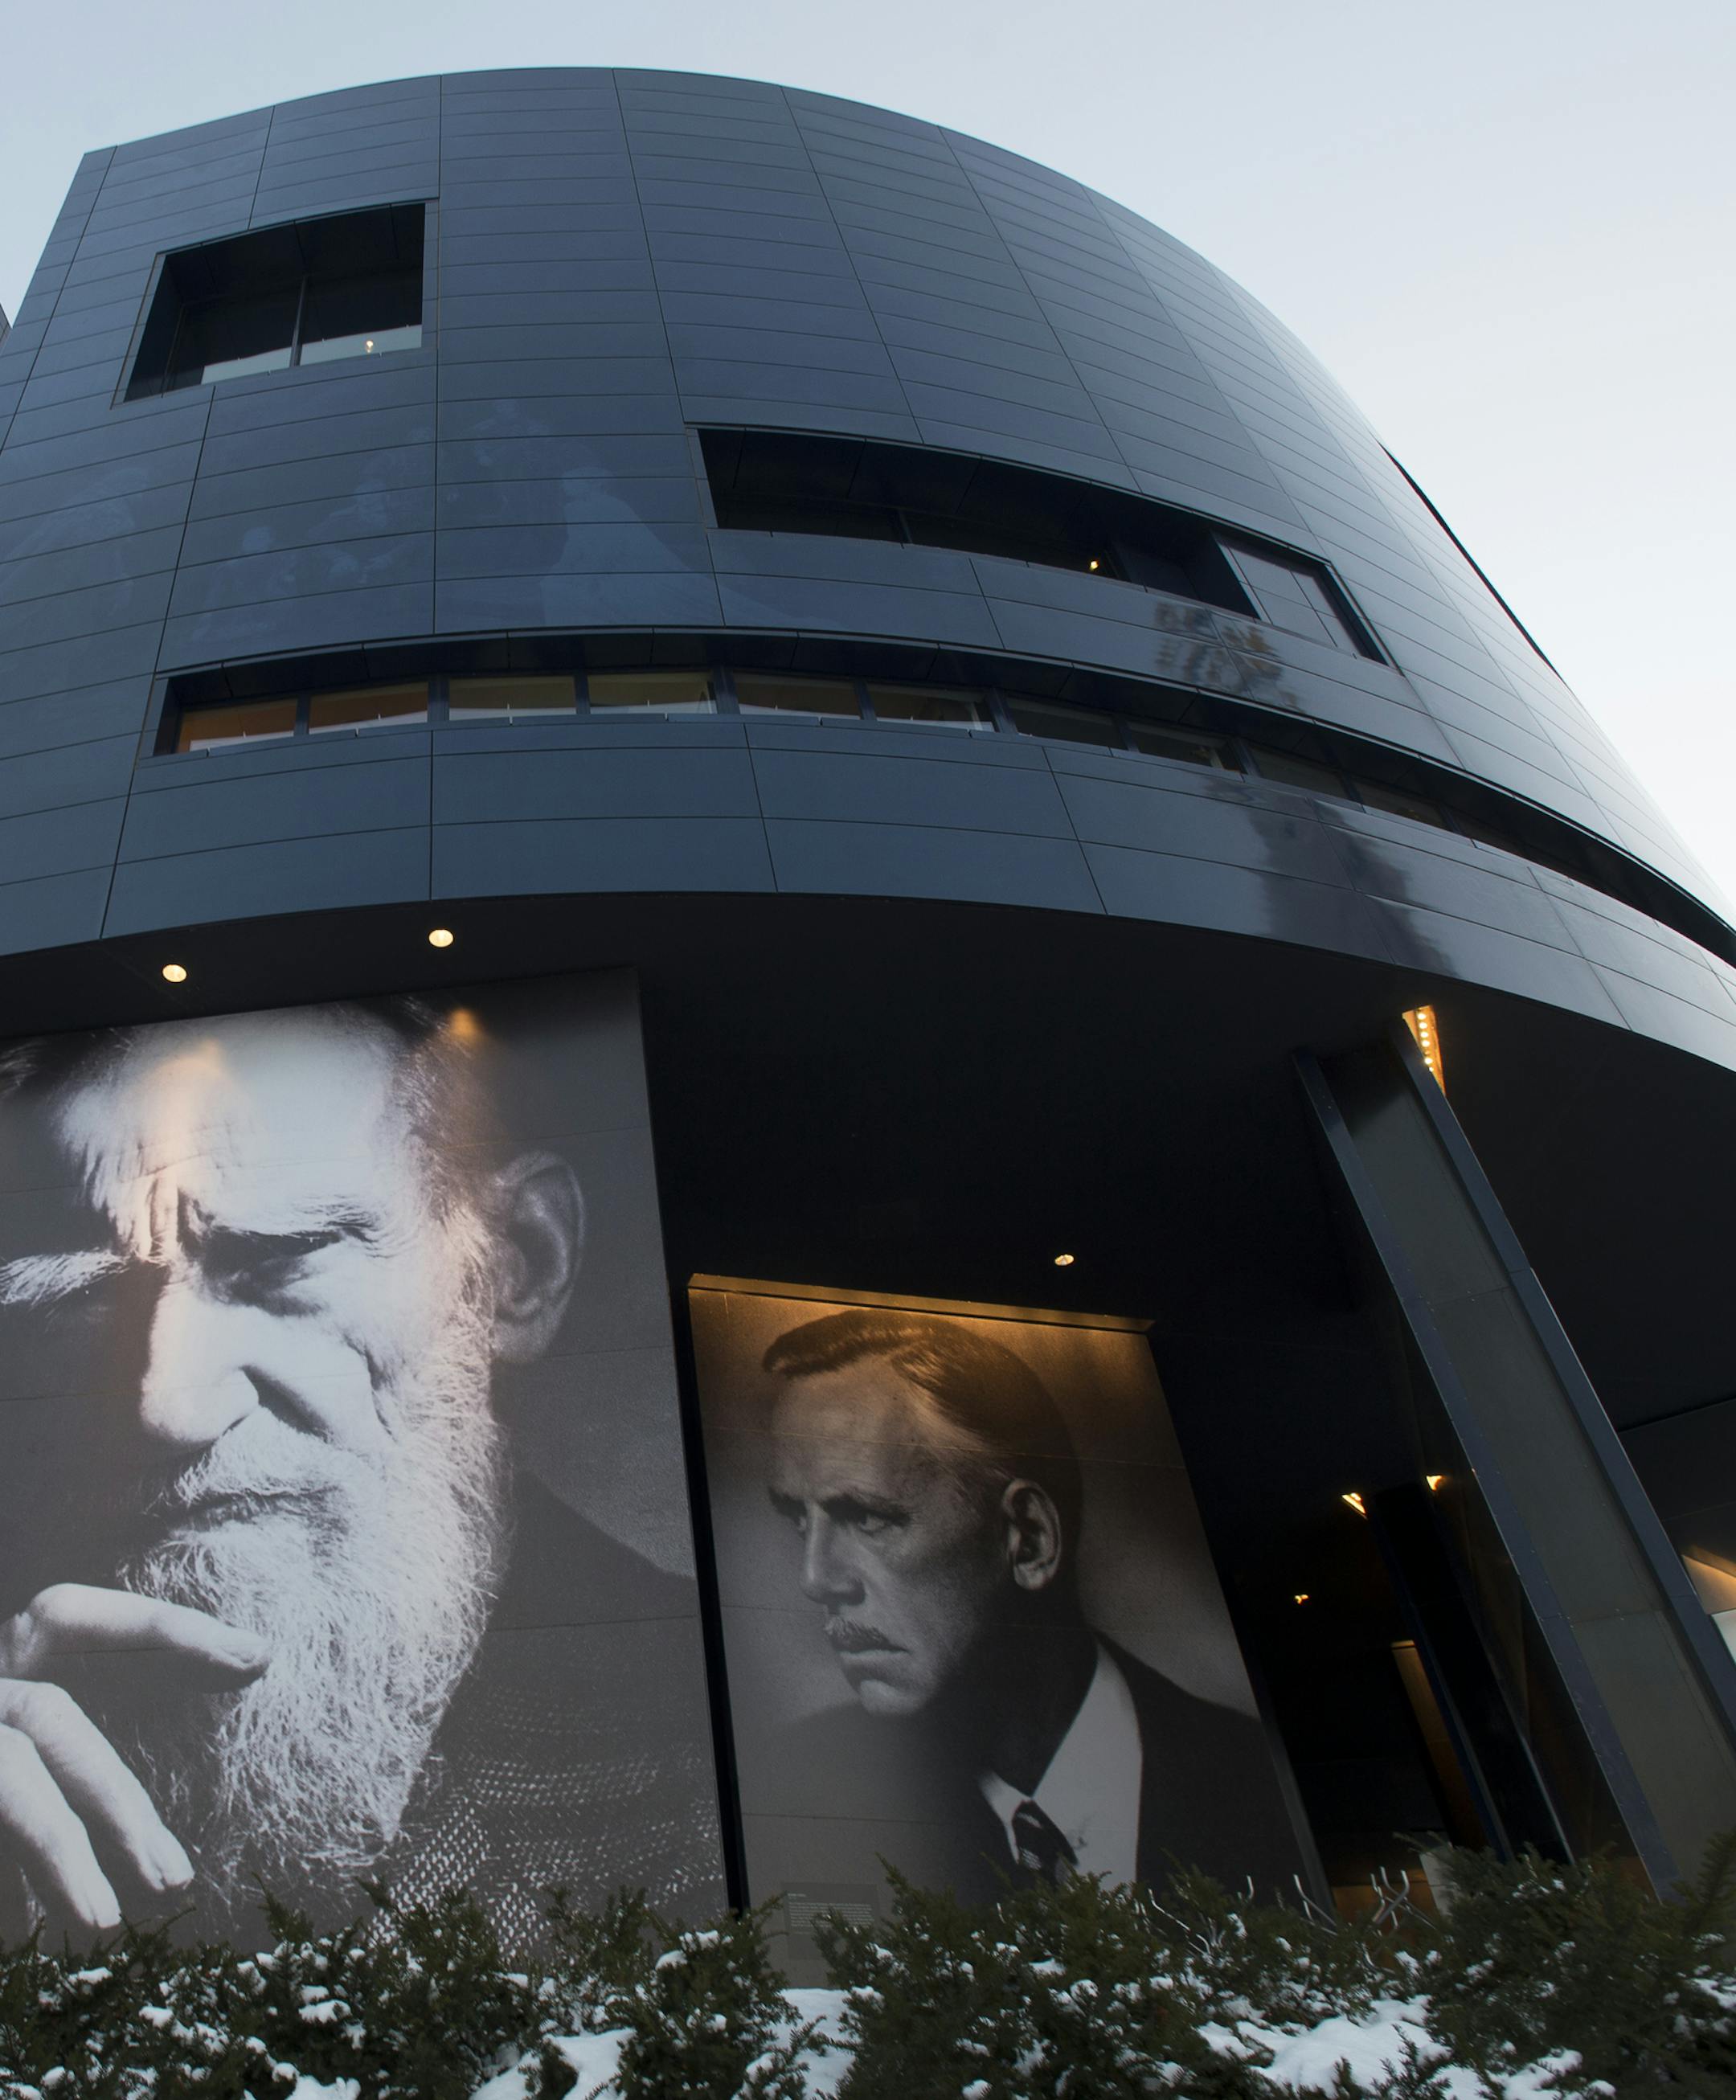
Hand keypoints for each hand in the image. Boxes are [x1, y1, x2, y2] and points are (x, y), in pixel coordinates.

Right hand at [0, 1584, 267, 1933]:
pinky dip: (11, 1872)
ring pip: (10, 1775)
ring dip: (60, 1852)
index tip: (258, 1657)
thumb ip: (54, 1765)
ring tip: (105, 1923)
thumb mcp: (13, 1748)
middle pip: (51, 1717)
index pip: (79, 1614)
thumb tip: (182, 1772)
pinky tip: (17, 1935)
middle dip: (117, 1800)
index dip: (163, 1628)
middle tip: (177, 1881)